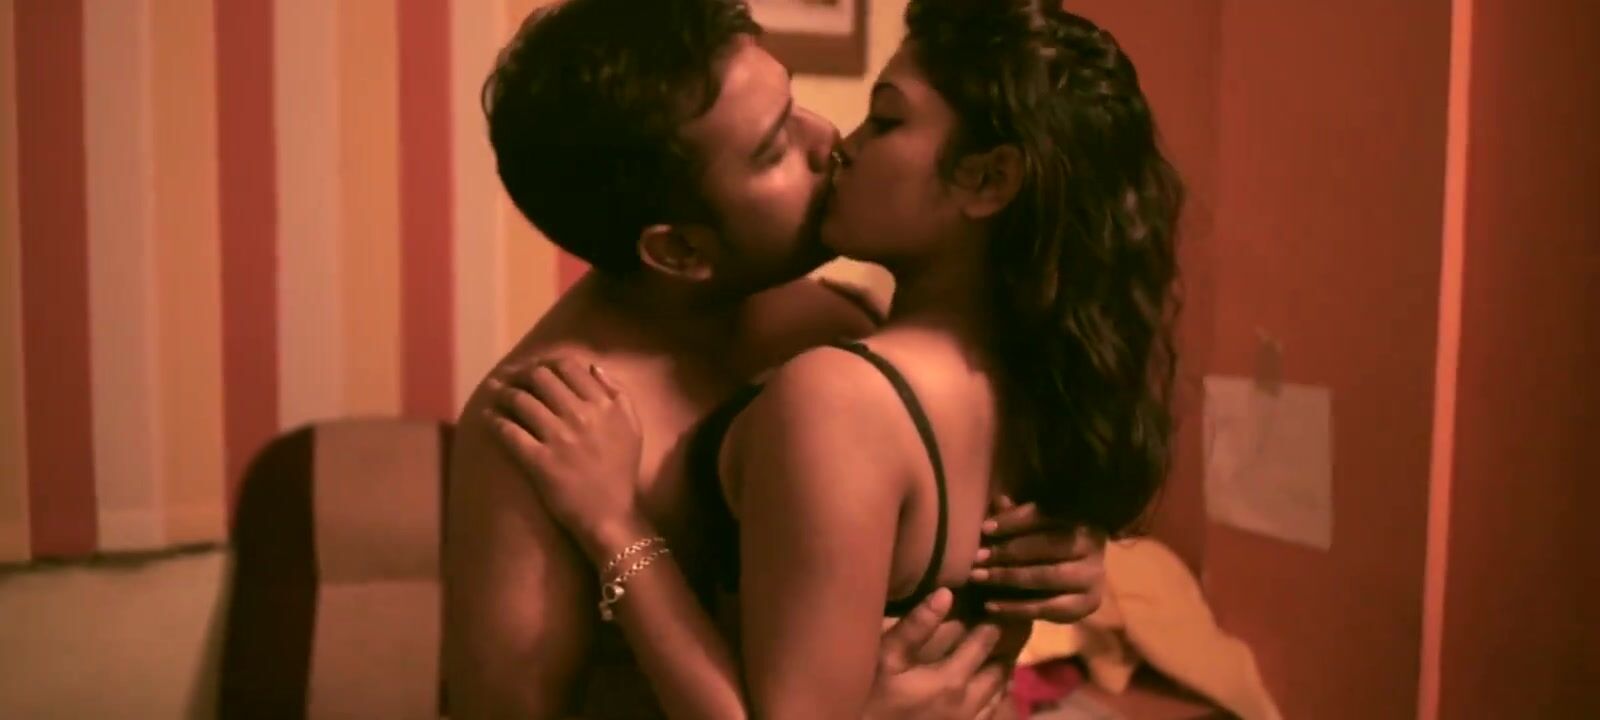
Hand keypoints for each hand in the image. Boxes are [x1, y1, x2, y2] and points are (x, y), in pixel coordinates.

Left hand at [484, 356, 643, 553]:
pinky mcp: (539, 461)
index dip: (545, 362)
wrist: (610, 514)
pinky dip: (494, 420)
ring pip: (520, 400)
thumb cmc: (621, 471)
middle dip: (520, 374)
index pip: (567, 366)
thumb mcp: (632, 426)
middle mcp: (581, 416)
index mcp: (603, 405)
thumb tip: (592, 366)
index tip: (535, 368)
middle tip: (511, 379)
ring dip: (502, 393)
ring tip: (494, 394)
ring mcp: (558, 438)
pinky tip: (487, 417)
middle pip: (539, 377)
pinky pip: (509, 432)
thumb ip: (618, 392)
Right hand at [862, 589, 1013, 719]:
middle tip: (1003, 629)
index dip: (993, 623)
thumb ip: (916, 626)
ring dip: (1000, 675)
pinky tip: (988, 690)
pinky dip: (994, 698)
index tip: (996, 607)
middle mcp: (969, 704)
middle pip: (999, 672)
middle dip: (1003, 649)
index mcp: (952, 680)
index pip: (984, 643)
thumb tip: (946, 593)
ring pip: (997, 696)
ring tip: (999, 656)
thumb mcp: (886, 657)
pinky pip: (988, 716)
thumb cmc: (870, 696)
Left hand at [969, 496, 1106, 622]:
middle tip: (976, 558)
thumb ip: (1016, 517)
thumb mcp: (1031, 529)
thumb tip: (999, 500)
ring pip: (1048, 577)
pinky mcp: (1087, 604)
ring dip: (1008, 577)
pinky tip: (990, 605)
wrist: (1073, 582)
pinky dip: (1016, 608)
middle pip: (1048, 546)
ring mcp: (1094, 576)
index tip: (984, 529)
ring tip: (978, 578)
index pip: (1044, 516)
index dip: (1013, 522)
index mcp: (1079, 516)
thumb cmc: (1045, 545)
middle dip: (1008, 552)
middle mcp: (1093, 544)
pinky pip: (1048, 608)